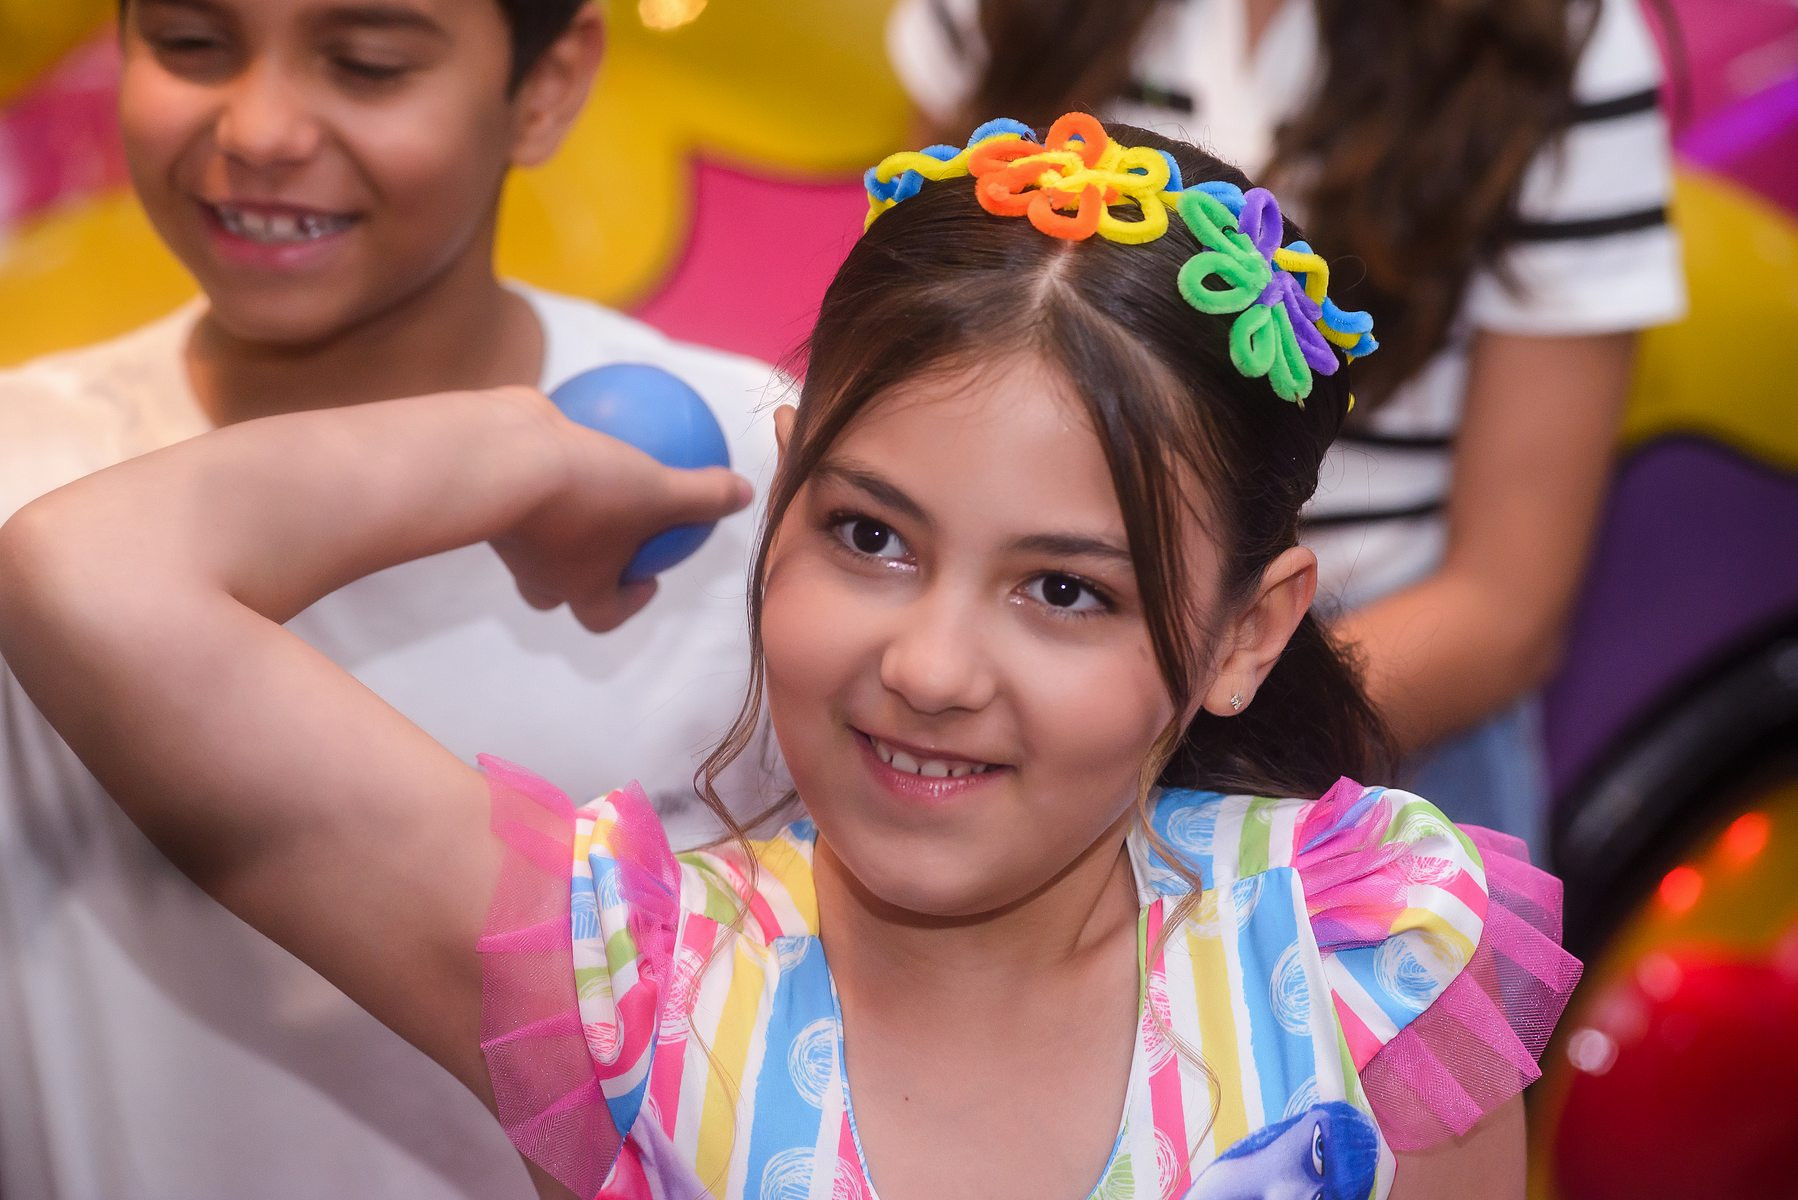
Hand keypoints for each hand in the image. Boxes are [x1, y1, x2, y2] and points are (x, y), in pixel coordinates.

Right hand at [490, 393, 753, 630]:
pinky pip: (527, 473)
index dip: (626, 605)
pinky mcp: (494, 486)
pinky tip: (578, 413)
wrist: (498, 460)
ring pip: (536, 533)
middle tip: (616, 538)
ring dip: (562, 513)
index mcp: (576, 585)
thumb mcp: (659, 491)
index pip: (601, 615)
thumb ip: (702, 497)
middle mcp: (538, 566)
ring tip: (594, 473)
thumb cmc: (585, 490)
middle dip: (582, 569)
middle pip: (557, 585)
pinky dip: (548, 454)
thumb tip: (744, 495)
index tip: (648, 579)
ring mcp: (509, 530)